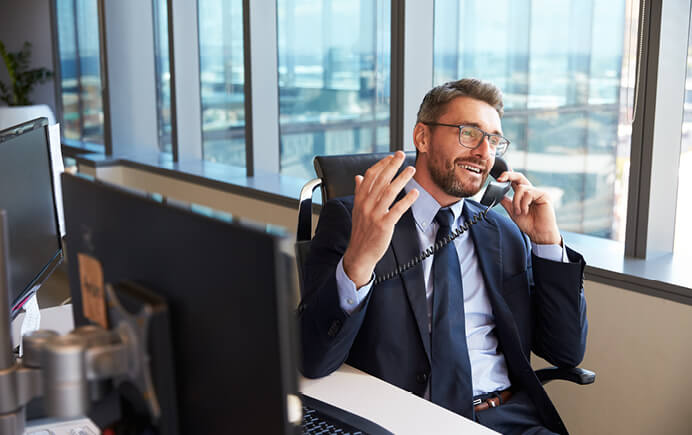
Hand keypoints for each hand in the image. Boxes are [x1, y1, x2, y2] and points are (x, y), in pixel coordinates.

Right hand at [343, 151, 418, 286]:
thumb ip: (359, 192)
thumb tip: (359, 177)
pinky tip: (415, 192)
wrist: (359, 253)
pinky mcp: (384, 224)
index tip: (391, 157)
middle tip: (401, 155)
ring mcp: (375, 214)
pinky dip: (407, 199)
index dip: (381, 165)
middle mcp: (366, 204)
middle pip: (380, 180)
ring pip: (389, 191)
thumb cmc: (361, 232)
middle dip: (392, 165)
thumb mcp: (357, 210)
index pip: (370, 176)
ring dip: (402, 178)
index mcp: (360, 199)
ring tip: (411, 169)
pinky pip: (397, 209)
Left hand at [497, 170, 560, 244]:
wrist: (538, 233)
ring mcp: (538, 192)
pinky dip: (523, 203)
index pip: (515, 181)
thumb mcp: (513, 211)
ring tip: (518, 212)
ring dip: (516, 201)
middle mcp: (531, 191)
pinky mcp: (544, 195)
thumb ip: (506, 202)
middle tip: (500, 179)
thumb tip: (497, 194)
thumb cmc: (528, 223)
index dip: (507, 176)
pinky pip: (529, 193)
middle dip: (508, 175)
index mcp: (523, 194)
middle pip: (519, 176)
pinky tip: (525, 211)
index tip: (498, 178)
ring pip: (521, 188)